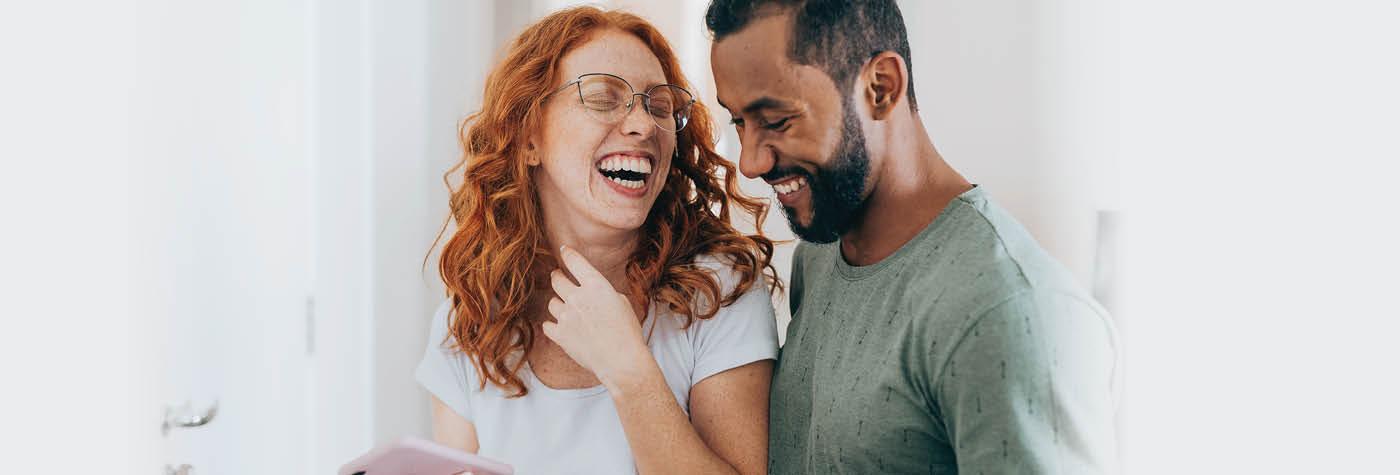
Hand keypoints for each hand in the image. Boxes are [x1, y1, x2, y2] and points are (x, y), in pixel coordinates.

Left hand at [542, 246, 649, 385]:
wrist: (621, 360)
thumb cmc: (628, 332)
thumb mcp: (622, 303)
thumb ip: (603, 293)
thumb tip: (592, 295)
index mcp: (596, 285)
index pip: (575, 262)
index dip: (568, 254)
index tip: (564, 250)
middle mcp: (578, 297)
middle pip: (557, 280)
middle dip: (557, 277)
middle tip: (558, 277)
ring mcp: (566, 316)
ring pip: (552, 302)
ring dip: (558, 304)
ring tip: (566, 309)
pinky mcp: (560, 335)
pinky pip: (548, 324)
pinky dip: (553, 325)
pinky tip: (560, 326)